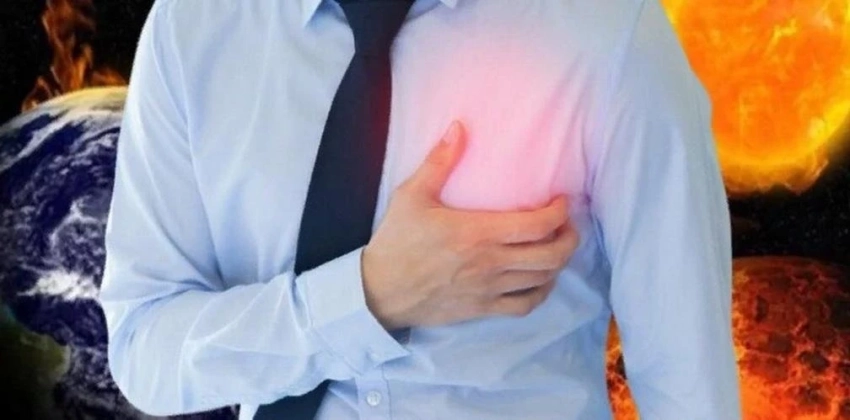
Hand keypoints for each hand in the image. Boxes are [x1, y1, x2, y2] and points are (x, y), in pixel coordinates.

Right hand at [361, 121, 579, 329]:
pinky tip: (541, 279)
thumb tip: (459, 127)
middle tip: (567, 224)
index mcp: (477, 232)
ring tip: (556, 246)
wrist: (378, 291)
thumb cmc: (395, 242)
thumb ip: (439, 161)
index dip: (560, 212)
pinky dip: (542, 292)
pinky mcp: (482, 308)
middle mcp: (489, 263)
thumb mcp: (411, 195)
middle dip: (569, 238)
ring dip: (558, 262)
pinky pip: (526, 305)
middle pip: (551, 255)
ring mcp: (488, 289)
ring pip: (543, 279)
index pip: (537, 225)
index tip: (561, 201)